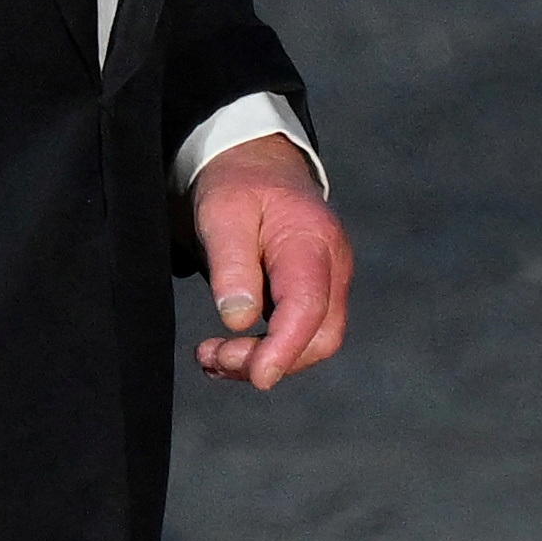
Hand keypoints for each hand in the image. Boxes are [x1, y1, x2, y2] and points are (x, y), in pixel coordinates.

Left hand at [188, 137, 352, 388]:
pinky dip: (263, 351)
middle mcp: (331, 266)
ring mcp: (327, 282)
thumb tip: (238, 319)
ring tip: (210, 358)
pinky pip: (298, 333)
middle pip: (320, 336)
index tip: (257, 376)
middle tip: (213, 358)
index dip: (285, 349)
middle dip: (271, 360)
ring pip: (310, 342)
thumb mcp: (223, 213)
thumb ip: (232, 264)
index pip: (309, 307)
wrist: (257, 164)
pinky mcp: (312, 293)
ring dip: (261, 361)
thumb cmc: (239, 184)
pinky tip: (225, 354)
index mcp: (312, 242)